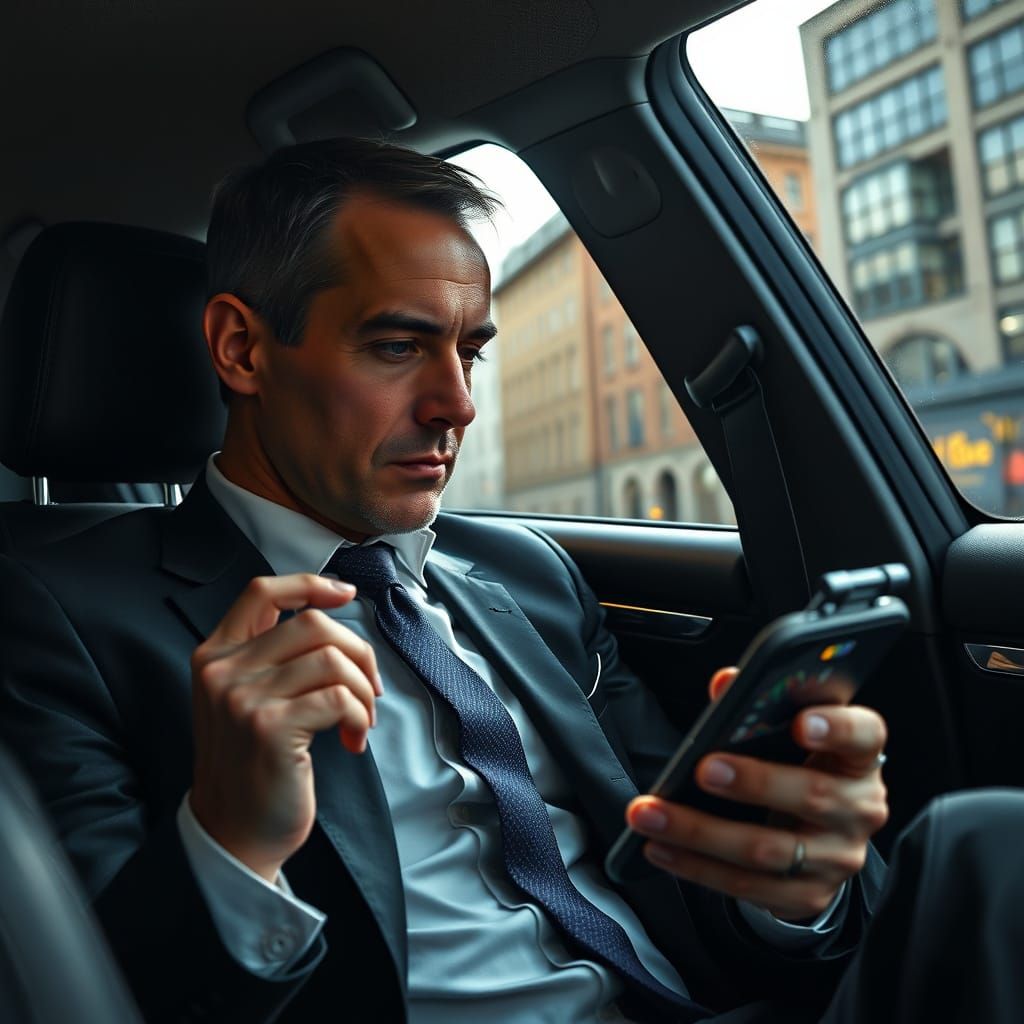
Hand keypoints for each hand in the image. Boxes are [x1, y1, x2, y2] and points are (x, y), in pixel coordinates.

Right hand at [189, 574, 381, 881]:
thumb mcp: (245, 700)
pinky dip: (359, 716)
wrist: (235, 834)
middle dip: (358, 653)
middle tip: (368, 690)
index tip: (346, 593)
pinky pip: (339, 697)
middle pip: (313, 624)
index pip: (261, 592)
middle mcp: (222, 671)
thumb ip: (270, 657)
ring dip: (363, 691)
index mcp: (215, 655)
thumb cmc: (254, 765)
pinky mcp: (269, 727)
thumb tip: (331, 615)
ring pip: (333, 659)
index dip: (309, 585)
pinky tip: (353, 740)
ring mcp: (242, 698)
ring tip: (360, 721)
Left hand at [625, 667, 887, 920]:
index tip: (800, 722)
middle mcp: (859, 808)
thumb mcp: (790, 732)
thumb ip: (758, 705)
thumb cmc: (797, 764)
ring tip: (650, 813)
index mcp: (857, 756)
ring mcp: (838, 858)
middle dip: (752, 782)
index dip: (836, 727)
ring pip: (768, 849)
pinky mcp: (809, 895)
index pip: (863, 734)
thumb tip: (724, 683)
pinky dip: (697, 868)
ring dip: (700, 832)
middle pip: (813, 795)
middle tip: (702, 768)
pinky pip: (748, 886)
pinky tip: (660, 848)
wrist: (821, 834)